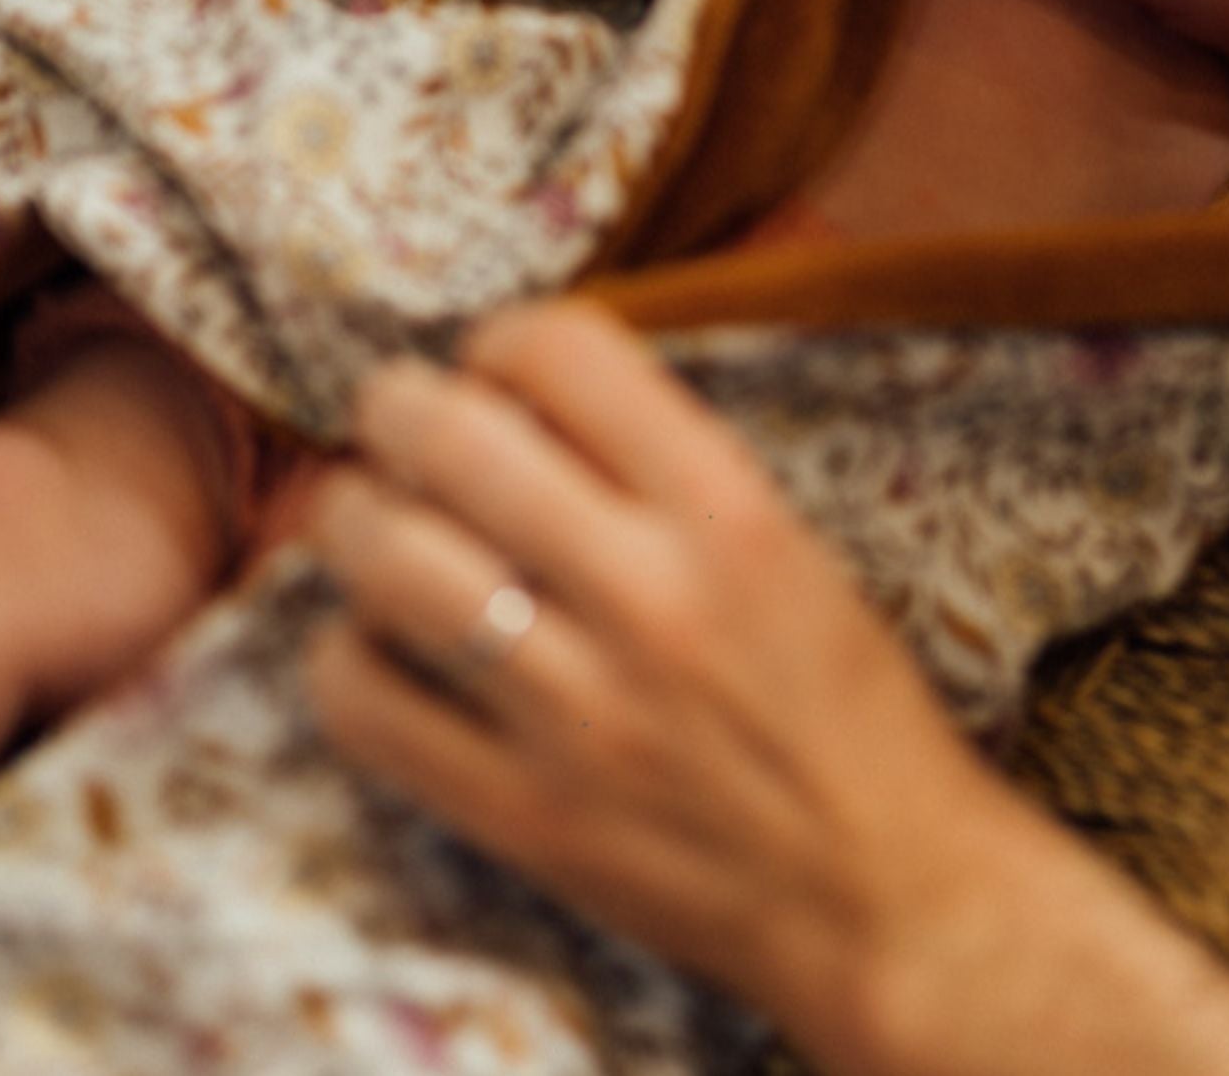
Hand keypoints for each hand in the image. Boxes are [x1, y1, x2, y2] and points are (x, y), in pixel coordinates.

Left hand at [300, 303, 1183, 1075]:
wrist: (884, 890)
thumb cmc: (844, 703)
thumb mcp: (788, 543)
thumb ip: (665, 466)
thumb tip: (524, 394)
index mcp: (729, 509)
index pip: (564, 352)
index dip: (504, 339)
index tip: (493, 365)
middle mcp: (648, 594)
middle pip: (451, 440)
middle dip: (395, 408)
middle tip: (392, 418)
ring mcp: (577, 711)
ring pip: (389, 563)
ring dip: (351, 519)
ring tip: (362, 516)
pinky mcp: (523, 814)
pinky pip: (370, 707)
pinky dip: (344, 655)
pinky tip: (372, 640)